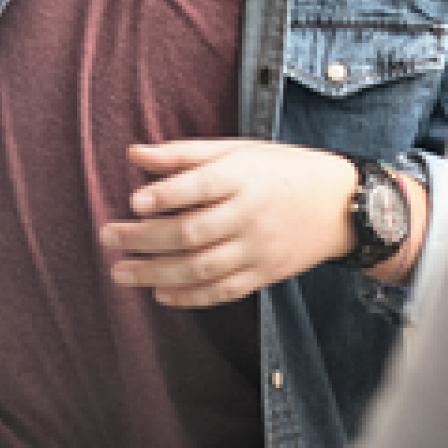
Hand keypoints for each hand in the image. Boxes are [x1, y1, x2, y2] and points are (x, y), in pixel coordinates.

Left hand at [100, 140, 369, 309]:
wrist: (341, 205)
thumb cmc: (279, 170)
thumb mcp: (237, 151)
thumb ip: (184, 154)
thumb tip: (132, 153)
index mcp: (242, 176)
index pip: (199, 186)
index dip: (165, 196)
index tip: (133, 202)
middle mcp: (249, 214)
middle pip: (191, 232)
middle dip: (144, 239)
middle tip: (107, 236)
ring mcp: (258, 249)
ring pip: (201, 268)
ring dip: (155, 273)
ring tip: (120, 272)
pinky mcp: (265, 274)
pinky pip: (223, 291)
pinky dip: (189, 297)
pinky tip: (159, 293)